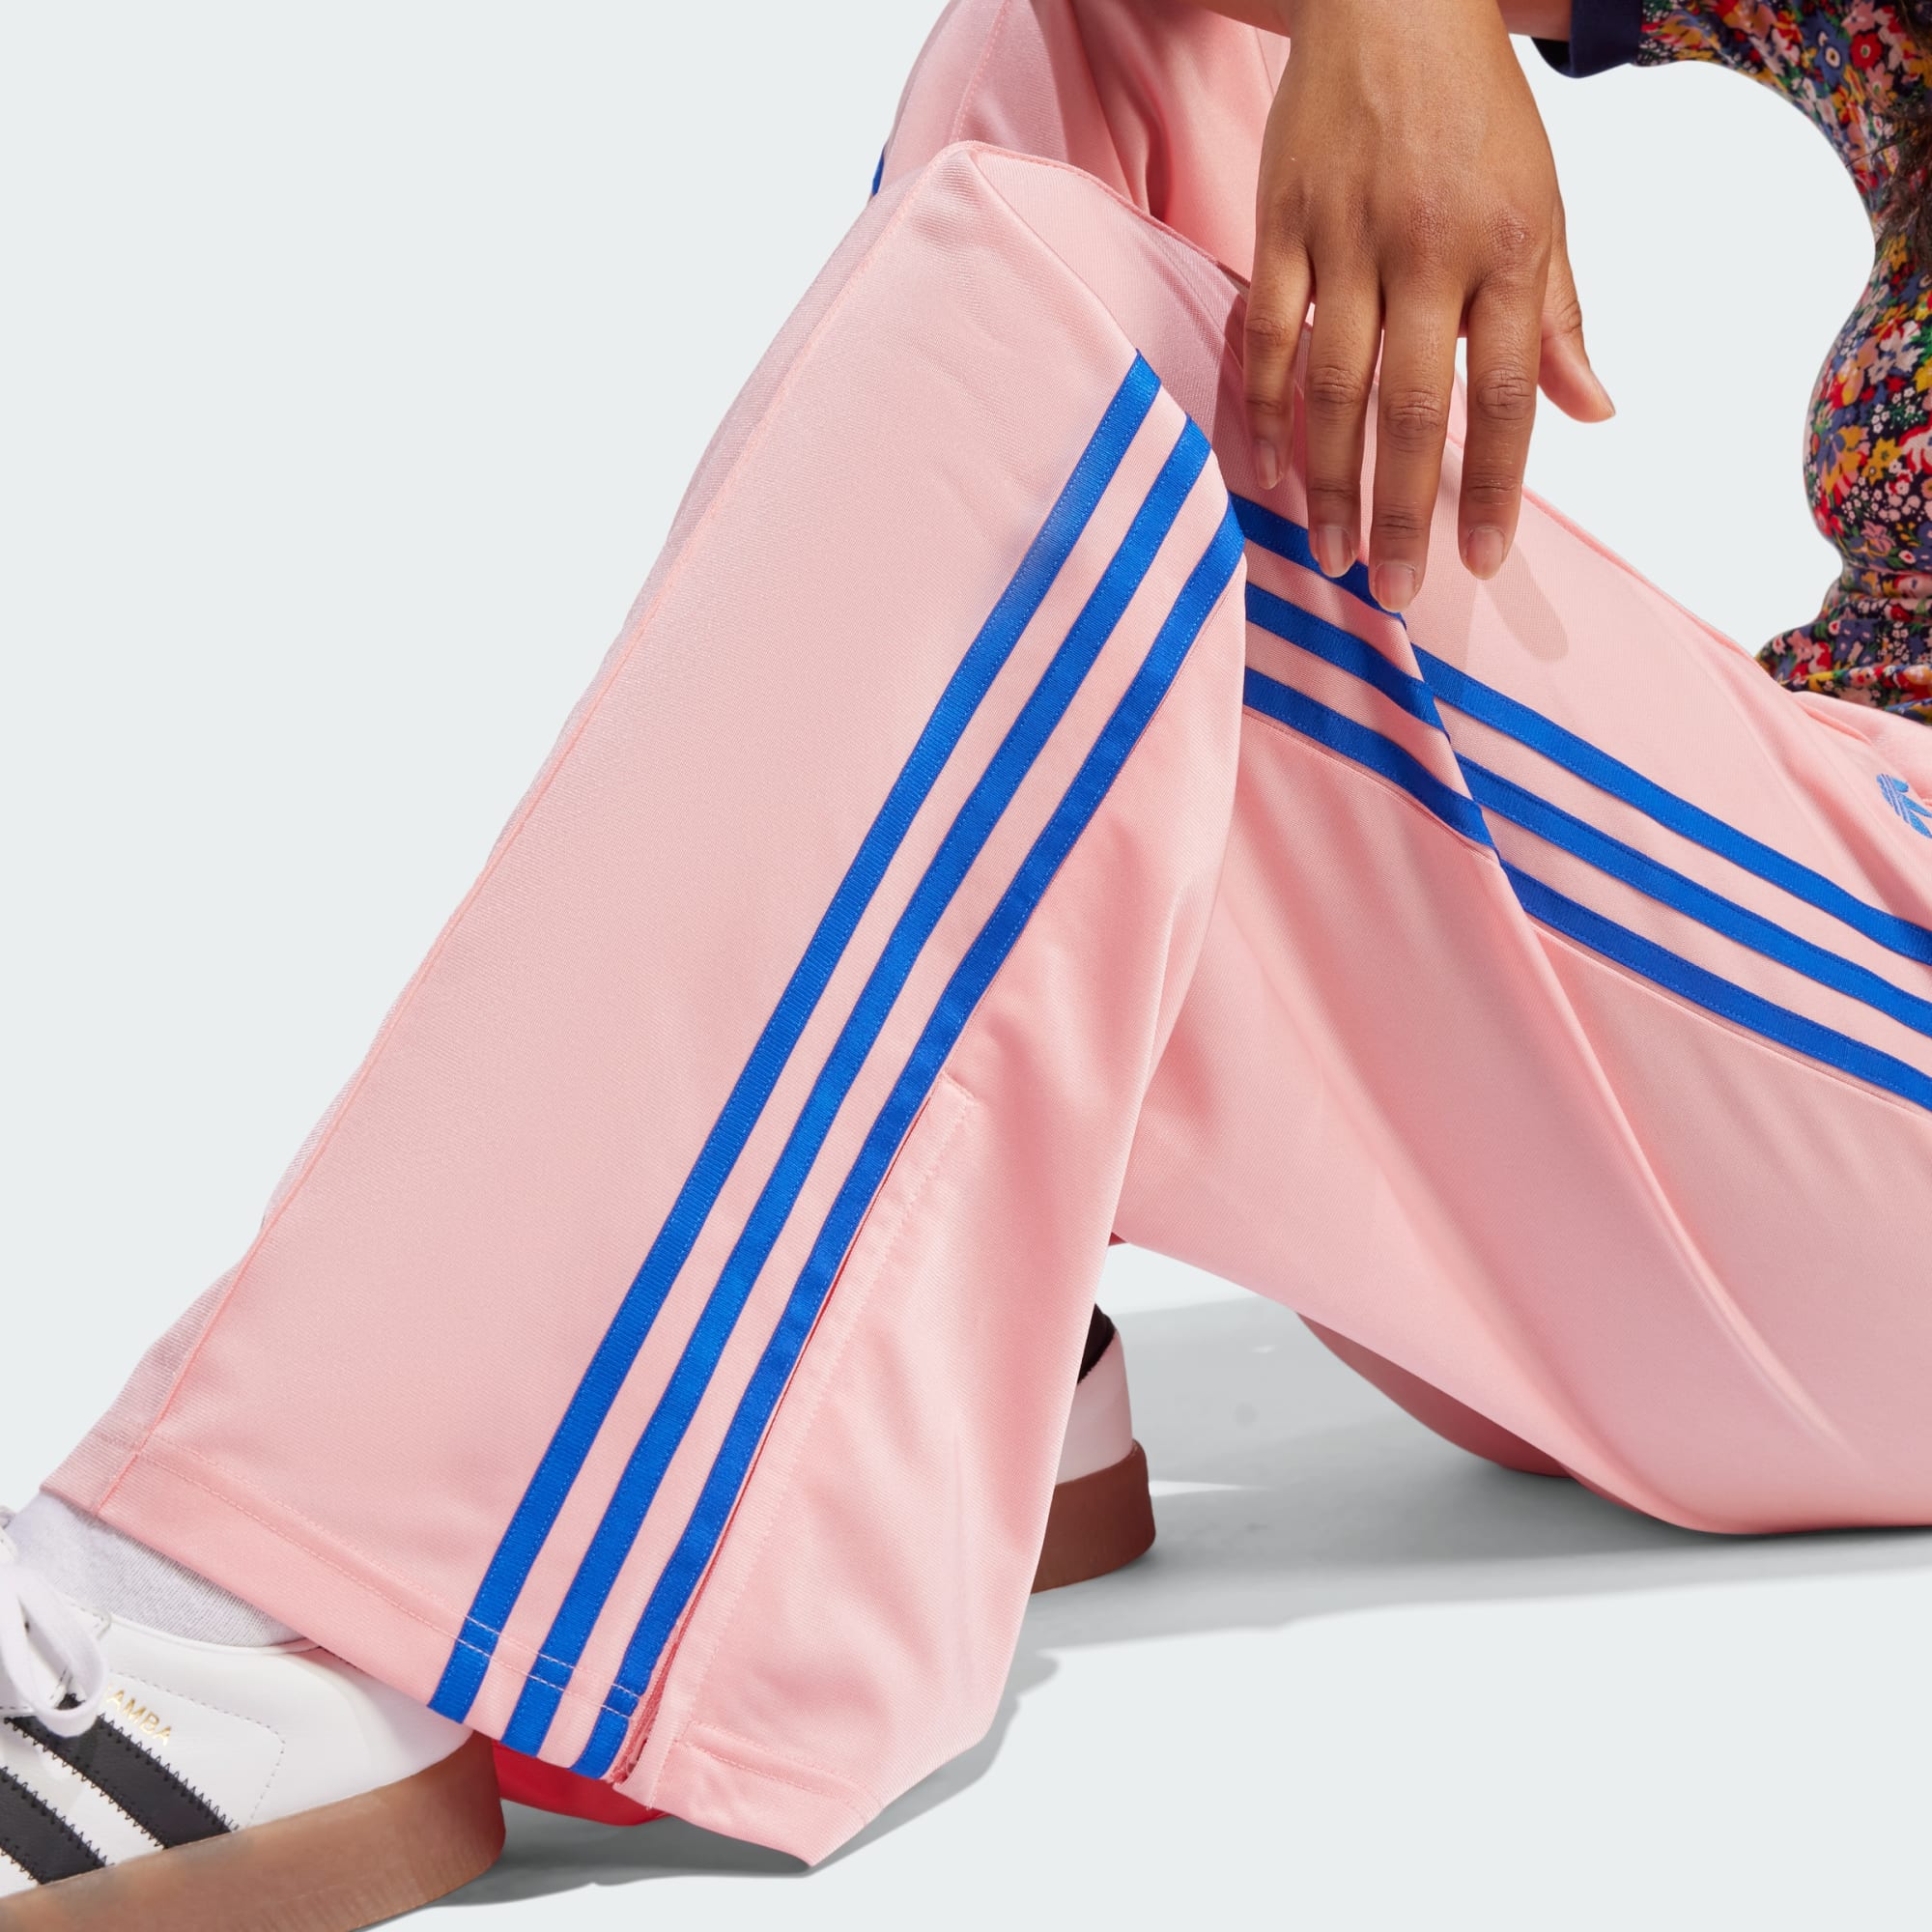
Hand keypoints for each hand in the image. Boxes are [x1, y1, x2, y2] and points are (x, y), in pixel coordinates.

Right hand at [1245, 0, 1614, 611]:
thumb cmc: (1476, 112)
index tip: (1482, 562)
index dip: (1497, 485)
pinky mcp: (1281, 220)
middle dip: (1404, 508)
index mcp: (1508, 246)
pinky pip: (1267, 333)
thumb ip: (1558, 314)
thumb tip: (1591, 412)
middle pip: (1414, 405)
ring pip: (1335, 383)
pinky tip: (1267, 475)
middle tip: (1392, 589)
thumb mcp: (1542, 203)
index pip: (1506, 392)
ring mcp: (1347, 234)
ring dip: (1332, 480)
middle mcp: (1429, 245)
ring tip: (1331, 555)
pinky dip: (1263, 409)